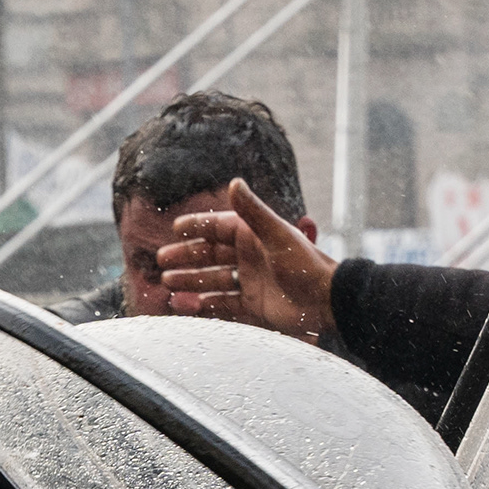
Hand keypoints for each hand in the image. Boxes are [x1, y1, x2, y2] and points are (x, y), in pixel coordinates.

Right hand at [157, 179, 335, 337]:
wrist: (326, 301)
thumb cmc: (305, 264)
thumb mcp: (276, 235)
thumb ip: (253, 211)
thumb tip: (233, 182)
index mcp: (252, 236)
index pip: (217, 227)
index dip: (196, 227)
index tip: (175, 229)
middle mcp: (248, 257)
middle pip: (210, 255)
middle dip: (186, 257)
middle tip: (162, 261)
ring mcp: (250, 282)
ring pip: (212, 280)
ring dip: (190, 281)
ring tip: (168, 283)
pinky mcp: (253, 305)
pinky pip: (223, 304)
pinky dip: (205, 306)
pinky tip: (188, 306)